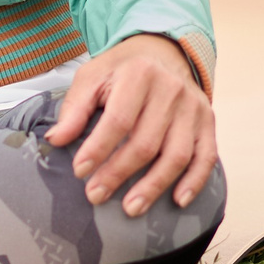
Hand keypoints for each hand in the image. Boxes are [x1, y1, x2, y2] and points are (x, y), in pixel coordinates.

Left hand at [44, 33, 217, 216]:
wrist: (161, 53)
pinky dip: (194, 181)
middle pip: (146, 142)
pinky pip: (206, 156)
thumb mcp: (91, 78)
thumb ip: (74, 109)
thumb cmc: (120, 71)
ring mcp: (193, 108)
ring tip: (131, 209)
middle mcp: (171, 90)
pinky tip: (178, 201)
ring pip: (176, 155)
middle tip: (95, 196)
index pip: (118, 119)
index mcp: (139, 75)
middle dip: (118, 173)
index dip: (98, 148)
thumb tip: (55, 140)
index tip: (79, 171)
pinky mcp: (208, 122)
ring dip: (153, 186)